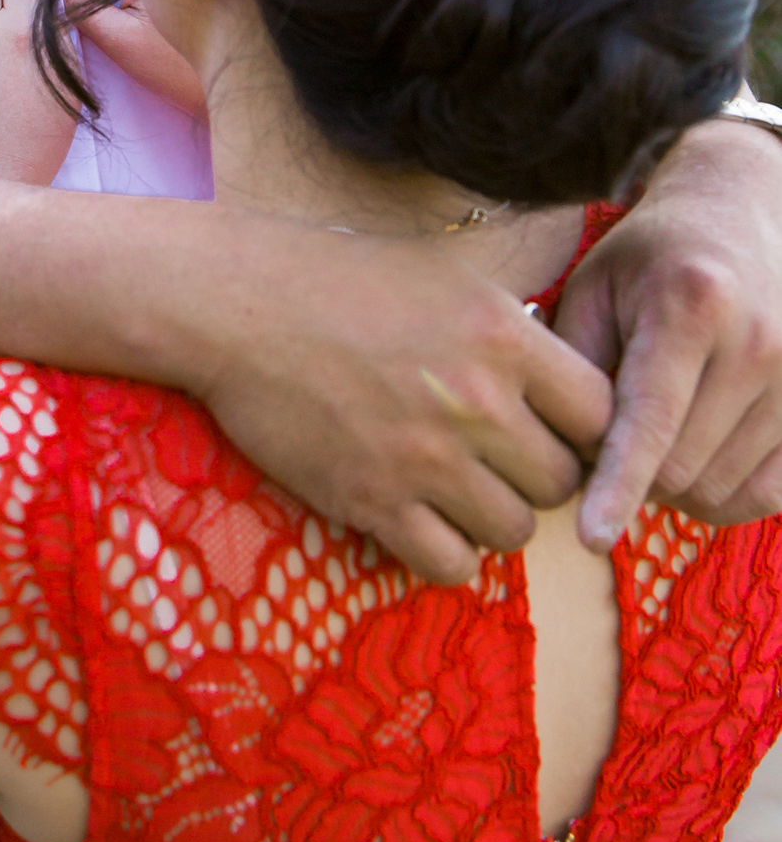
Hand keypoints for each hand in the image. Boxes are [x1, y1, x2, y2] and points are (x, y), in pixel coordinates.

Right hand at [183, 217, 615, 584]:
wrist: (237, 304)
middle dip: (537, 477)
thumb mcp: (444, 277)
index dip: (588, 430)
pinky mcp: (373, 500)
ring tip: (457, 489)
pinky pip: (451, 565)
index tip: (556, 429)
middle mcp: (475, 401)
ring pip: (514, 532)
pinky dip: (446, 552)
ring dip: (492, 517)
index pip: (603, 414)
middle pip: (563, 482)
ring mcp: (425, 457)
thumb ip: (512, 332)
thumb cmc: (339, 278)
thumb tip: (563, 381)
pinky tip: (422, 519)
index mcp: (502, 336)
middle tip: (497, 460)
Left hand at [557, 118, 781, 546]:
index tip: (592, 537)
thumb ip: (573, 367)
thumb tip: (568, 457)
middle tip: (609, 442)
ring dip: (677, 487)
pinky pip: (769, 495)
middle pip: (683, 470)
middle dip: (635, 477)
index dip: (618, 486)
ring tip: (655, 436)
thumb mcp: (594, 287)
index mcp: (691, 306)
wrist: (743, 210)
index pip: (651, 421)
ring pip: (725, 490)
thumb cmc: (651, 256)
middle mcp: (759, 343)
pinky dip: (725, 496)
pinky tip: (697, 457)